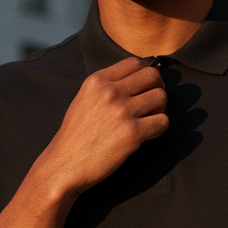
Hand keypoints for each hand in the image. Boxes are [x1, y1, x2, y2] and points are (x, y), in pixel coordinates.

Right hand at [38, 56, 168, 196]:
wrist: (64, 165)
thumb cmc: (74, 137)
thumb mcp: (84, 100)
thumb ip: (106, 87)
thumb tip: (135, 81)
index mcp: (97, 80)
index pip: (134, 62)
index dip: (145, 73)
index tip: (144, 87)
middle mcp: (110, 92)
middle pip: (152, 75)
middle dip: (157, 88)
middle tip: (152, 104)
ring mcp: (122, 111)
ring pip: (161, 96)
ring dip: (159, 109)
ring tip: (148, 121)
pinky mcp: (132, 133)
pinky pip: (163, 121)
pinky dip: (159, 128)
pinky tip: (146, 135)